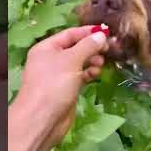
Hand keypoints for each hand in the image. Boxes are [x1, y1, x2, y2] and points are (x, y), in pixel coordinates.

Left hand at [14, 25, 107, 139]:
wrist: (42, 119)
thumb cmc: (54, 84)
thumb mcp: (71, 60)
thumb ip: (88, 46)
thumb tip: (101, 35)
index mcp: (47, 48)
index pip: (70, 34)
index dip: (88, 32)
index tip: (106, 32)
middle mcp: (51, 59)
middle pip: (76, 47)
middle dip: (92, 47)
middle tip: (108, 49)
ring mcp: (59, 74)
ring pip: (79, 62)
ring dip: (92, 61)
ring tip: (101, 64)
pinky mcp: (66, 88)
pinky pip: (80, 75)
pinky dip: (89, 73)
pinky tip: (95, 74)